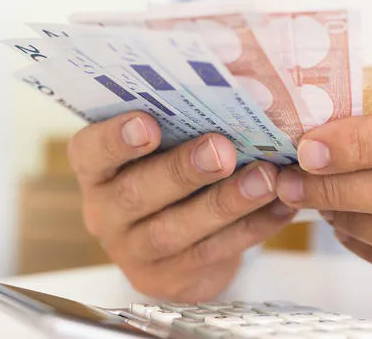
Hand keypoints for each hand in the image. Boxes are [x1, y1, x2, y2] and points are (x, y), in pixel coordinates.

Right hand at [68, 112, 296, 301]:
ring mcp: (135, 250)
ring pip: (175, 229)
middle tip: (221, 151)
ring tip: (263, 179)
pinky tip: (280, 205)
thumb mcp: (162, 149)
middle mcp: (106, 212)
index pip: (91, 152)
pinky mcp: (170, 278)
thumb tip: (231, 93)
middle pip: (136, 193)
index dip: (116, 139)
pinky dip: (252, 227)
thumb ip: (179, 127)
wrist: (175, 245)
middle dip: (182, 170)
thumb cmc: (169, 173)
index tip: (148, 124)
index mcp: (97, 170)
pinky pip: (213, 252)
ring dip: (224, 203)